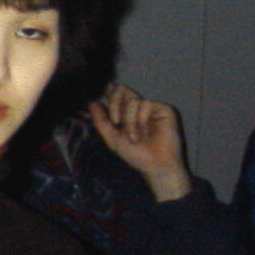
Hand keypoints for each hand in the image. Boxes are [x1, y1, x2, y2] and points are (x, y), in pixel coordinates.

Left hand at [88, 84, 192, 200]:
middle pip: (122, 90)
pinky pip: (145, 104)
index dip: (109, 90)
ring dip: (129, 122)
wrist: (154, 165)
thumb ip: (101, 121)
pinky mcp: (163, 109)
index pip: (116, 94)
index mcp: (125, 112)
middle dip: (114, 103)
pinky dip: (141, 119)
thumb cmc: (136, 155)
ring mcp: (151, 107)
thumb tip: (91, 102)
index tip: (103, 90)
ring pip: (132, 101)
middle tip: (115, 121)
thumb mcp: (112, 138)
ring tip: (135, 138)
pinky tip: (146, 132)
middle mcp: (137, 107)